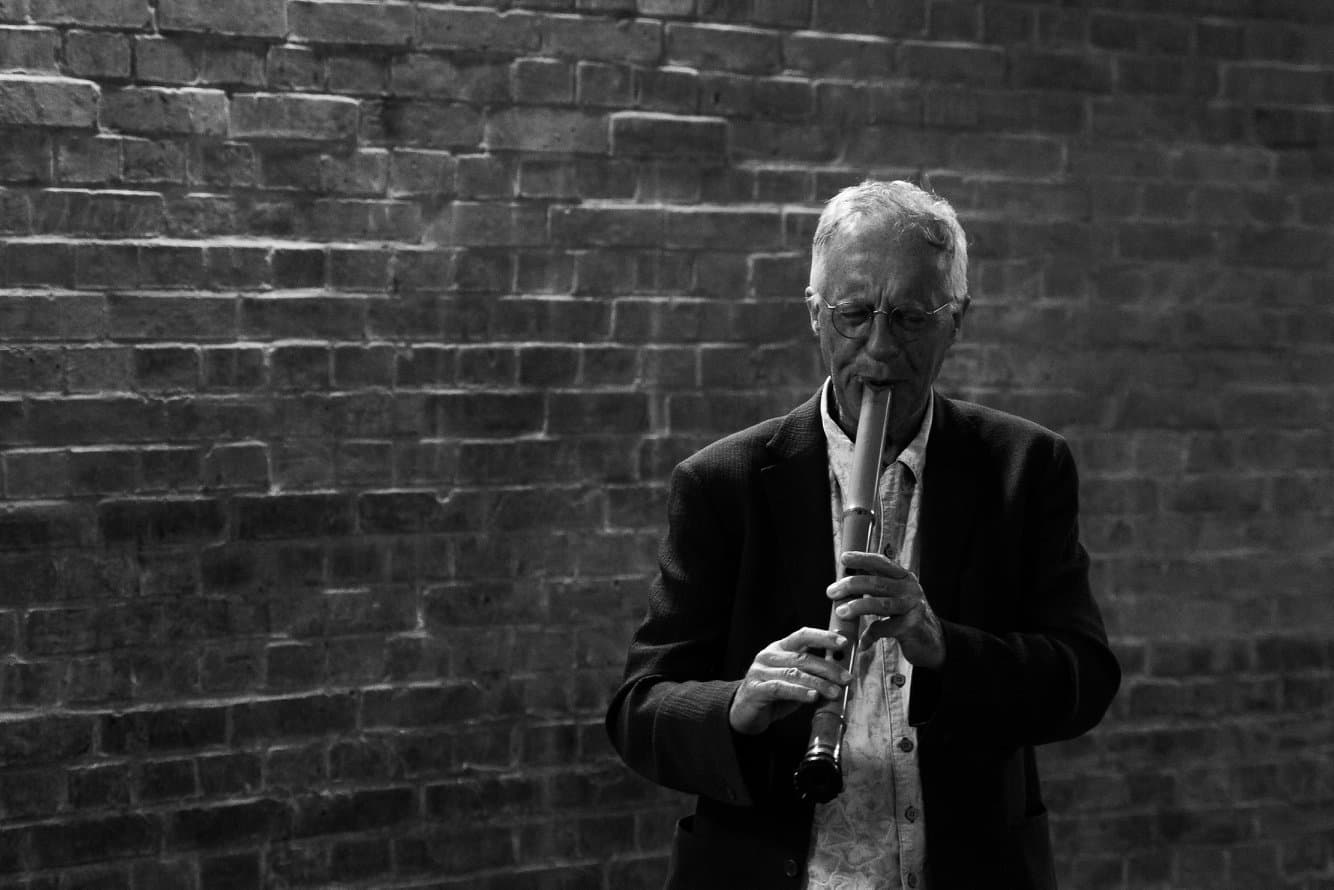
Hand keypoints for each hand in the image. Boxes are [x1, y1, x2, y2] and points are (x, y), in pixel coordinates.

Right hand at [729, 627, 850, 735]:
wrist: (744, 712)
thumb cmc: (774, 694)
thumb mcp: (795, 680)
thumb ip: (813, 674)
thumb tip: (841, 674)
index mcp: (780, 648)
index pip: (803, 635)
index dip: (824, 637)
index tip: (844, 643)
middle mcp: (768, 656)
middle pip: (802, 658)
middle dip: (828, 668)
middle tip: (846, 678)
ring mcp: (759, 671)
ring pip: (794, 674)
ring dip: (818, 683)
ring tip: (835, 692)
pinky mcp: (755, 689)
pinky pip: (780, 688)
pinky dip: (799, 692)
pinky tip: (813, 697)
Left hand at [826, 551, 946, 668]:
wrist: (932, 642)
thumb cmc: (906, 616)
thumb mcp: (895, 597)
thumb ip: (875, 589)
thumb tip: (843, 584)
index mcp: (904, 577)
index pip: (881, 563)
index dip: (862, 558)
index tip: (844, 558)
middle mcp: (910, 589)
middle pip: (876, 583)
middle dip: (851, 585)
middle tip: (831, 592)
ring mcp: (912, 607)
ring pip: (880, 604)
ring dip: (857, 607)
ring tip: (840, 612)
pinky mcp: (912, 626)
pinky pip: (884, 629)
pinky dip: (870, 636)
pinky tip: (862, 643)